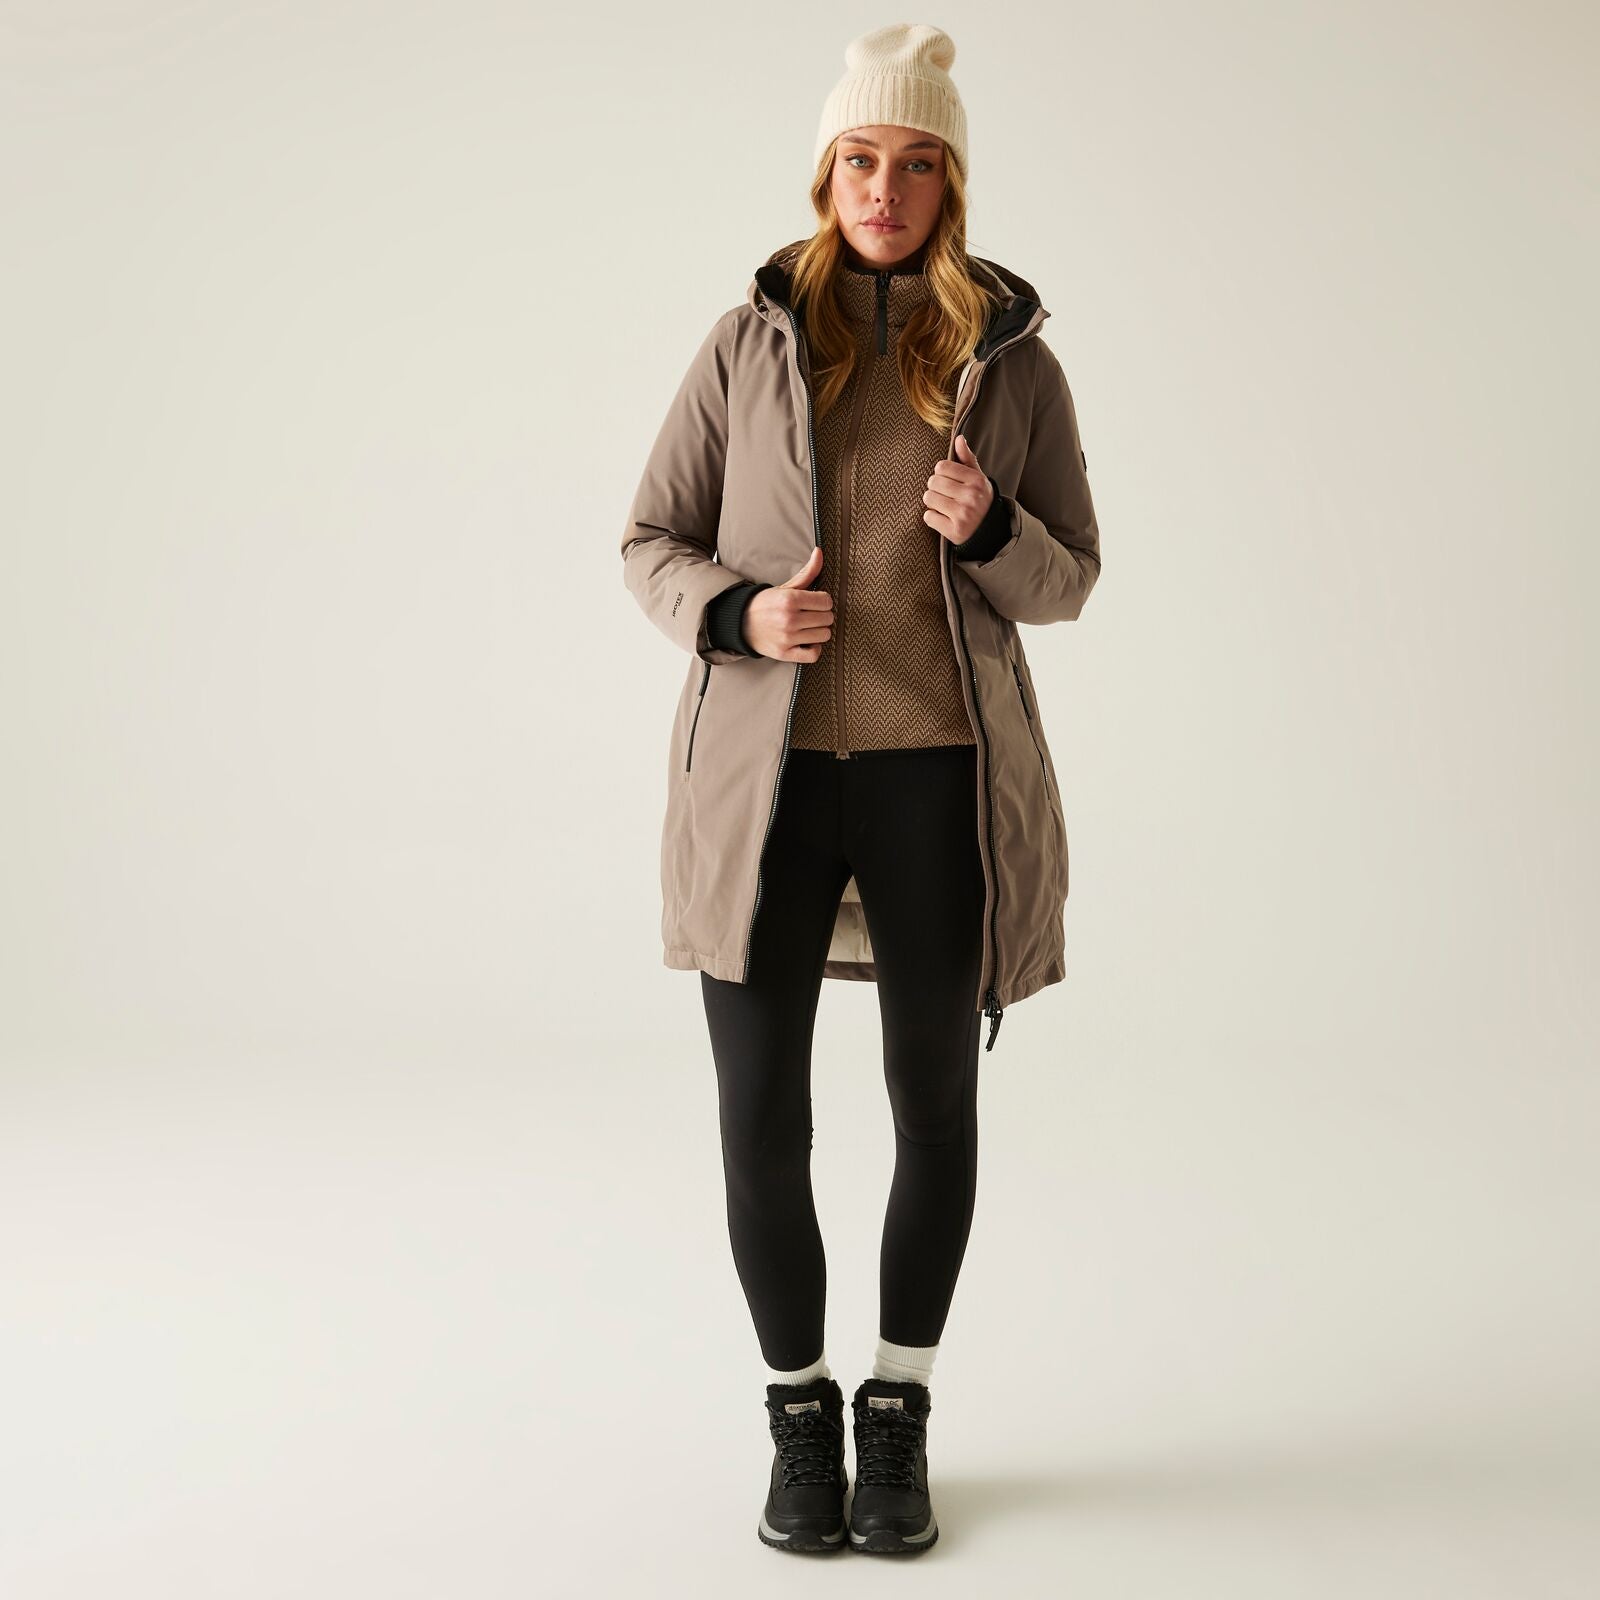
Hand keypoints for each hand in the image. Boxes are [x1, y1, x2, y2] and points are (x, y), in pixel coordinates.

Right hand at [744, 547, 834, 661]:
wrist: (741, 623)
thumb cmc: (767, 604)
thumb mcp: (786, 587)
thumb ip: (807, 572)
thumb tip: (819, 551)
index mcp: (790, 599)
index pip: (826, 601)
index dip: (824, 601)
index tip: (815, 602)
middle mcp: (789, 619)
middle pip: (827, 618)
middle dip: (822, 615)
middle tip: (811, 615)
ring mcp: (787, 638)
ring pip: (824, 635)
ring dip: (820, 631)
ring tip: (809, 627)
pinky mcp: (785, 653)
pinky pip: (814, 655)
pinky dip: (815, 649)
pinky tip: (808, 642)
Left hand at [924, 433, 994, 547]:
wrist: (990, 531)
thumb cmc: (979, 500)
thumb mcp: (978, 479)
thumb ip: (967, 459)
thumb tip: (959, 438)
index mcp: (977, 480)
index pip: (942, 466)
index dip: (941, 473)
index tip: (948, 481)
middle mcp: (971, 496)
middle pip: (933, 482)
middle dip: (935, 488)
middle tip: (944, 495)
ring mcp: (963, 514)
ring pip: (928, 498)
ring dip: (932, 503)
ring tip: (944, 506)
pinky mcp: (954, 531)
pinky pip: (928, 517)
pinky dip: (932, 518)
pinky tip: (944, 519)